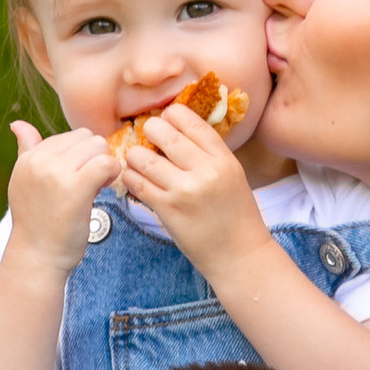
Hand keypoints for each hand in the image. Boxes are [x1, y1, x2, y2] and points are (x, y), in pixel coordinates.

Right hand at [3, 121, 116, 273]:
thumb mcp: (24, 182)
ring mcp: (57, 173)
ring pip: (99, 147)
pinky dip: (112, 174)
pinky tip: (103, 189)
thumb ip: (26, 150)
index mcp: (29, 157)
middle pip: (87, 138)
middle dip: (94, 158)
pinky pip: (107, 163)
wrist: (37, 257)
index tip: (77, 178)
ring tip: (94, 188)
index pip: (71, 136)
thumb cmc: (37, 223)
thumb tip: (17, 124)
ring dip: (104, 166)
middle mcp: (40, 161)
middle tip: (88, 184)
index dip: (81, 156)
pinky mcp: (76, 187)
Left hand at [115, 95, 267, 278]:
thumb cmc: (236, 215)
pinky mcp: (167, 210)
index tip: (165, 119)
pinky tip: (134, 177)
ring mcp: (184, 190)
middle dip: (149, 129)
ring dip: (134, 155)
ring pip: (144, 158)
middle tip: (146, 134)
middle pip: (164, 134)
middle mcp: (205, 171)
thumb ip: (208, 153)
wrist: (239, 255)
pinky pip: (137, 184)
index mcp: (224, 159)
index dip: (172, 115)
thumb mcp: (232, 175)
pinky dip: (130, 177)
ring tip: (136, 158)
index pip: (192, 122)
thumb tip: (176, 130)